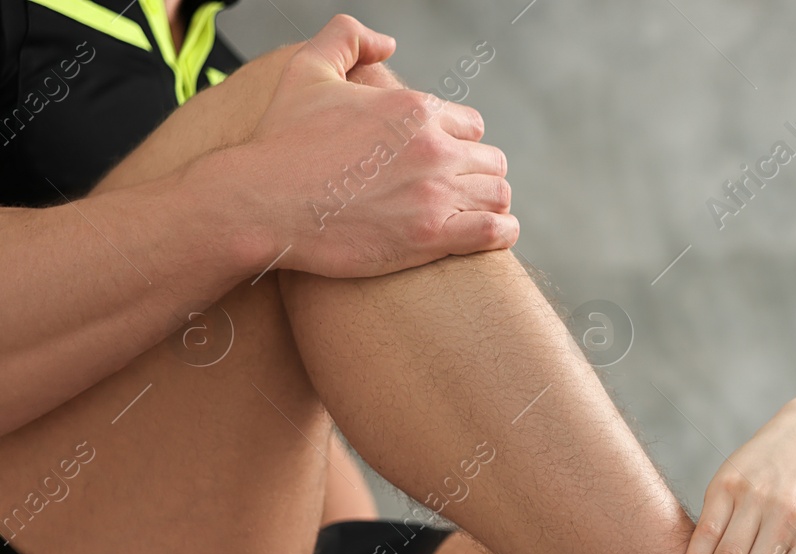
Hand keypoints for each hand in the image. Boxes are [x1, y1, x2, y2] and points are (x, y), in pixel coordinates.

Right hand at [241, 15, 516, 275]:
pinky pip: (495, 232)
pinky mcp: (430, 236)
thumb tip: (388, 42)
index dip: (458, 142)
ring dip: (488, 203)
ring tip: (469, 214)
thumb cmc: (279, 141)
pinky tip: (487, 234)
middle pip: (490, 159)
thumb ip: (347, 39)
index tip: (439, 161)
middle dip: (476, 174)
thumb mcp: (307, 70)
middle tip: (454, 192)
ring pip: (498, 194)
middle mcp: (432, 147)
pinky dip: (500, 232)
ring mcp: (434, 193)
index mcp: (414, 108)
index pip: (471, 124)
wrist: (260, 203)